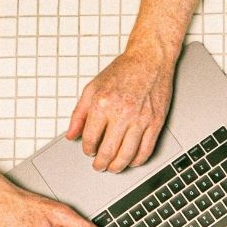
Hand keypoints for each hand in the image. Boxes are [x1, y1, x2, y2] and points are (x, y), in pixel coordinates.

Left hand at [66, 43, 174, 172]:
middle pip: (108, 151)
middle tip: (99, 166)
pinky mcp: (156, 122)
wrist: (150, 59)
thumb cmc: (124, 71)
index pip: (90, 138)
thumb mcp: (93, 87)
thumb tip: (71, 135)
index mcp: (103, 104)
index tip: (89, 151)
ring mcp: (140, 119)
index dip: (87, 149)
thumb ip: (79, 113)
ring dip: (118, 166)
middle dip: (101, 163)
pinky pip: (146, 150)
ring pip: (127, 155)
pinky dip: (138, 161)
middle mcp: (122, 113)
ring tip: (113, 168)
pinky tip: (132, 161)